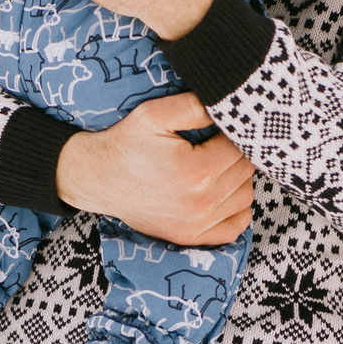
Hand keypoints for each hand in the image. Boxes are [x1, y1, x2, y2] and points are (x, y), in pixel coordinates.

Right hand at [57, 94, 255, 245]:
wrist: (97, 179)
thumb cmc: (125, 144)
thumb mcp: (153, 114)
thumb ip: (193, 106)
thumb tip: (225, 108)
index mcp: (197, 170)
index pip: (240, 148)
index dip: (231, 133)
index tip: (216, 128)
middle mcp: (202, 202)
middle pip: (245, 172)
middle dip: (235, 154)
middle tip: (214, 144)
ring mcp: (197, 224)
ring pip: (245, 197)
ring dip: (238, 179)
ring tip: (216, 165)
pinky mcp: (191, 237)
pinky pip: (235, 225)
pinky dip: (236, 209)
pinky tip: (221, 192)